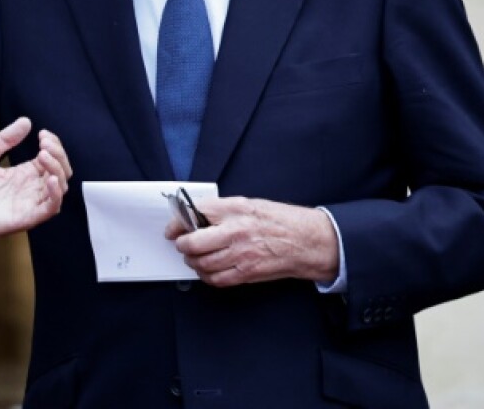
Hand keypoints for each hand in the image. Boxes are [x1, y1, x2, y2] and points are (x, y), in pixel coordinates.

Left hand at [0, 119, 71, 252]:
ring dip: (58, 169)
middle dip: (58, 154)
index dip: (53, 145)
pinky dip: (56, 194)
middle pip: (61, 172)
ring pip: (60, 188)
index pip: (51, 158)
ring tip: (43, 155)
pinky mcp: (26, 218)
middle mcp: (31, 188)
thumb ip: (5, 139)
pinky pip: (51, 208)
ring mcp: (30, 203)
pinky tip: (50, 179)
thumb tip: (26, 121)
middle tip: (45, 143)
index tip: (42, 134)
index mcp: (24, 174)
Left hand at [168, 196, 339, 286]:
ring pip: (203, 264)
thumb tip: (196, 216)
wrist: (309, 241)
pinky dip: (207, 276)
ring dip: (193, 262)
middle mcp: (237, 232)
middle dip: (182, 245)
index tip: (173, 228)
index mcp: (236, 210)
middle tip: (182, 244)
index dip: (178, 222)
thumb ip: (222, 210)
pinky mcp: (248, 272)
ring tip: (195, 257)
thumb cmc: (282, 221)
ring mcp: (242, 254)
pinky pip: (218, 279)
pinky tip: (208, 270)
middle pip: (194, 243)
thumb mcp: (250, 204)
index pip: (196, 213)